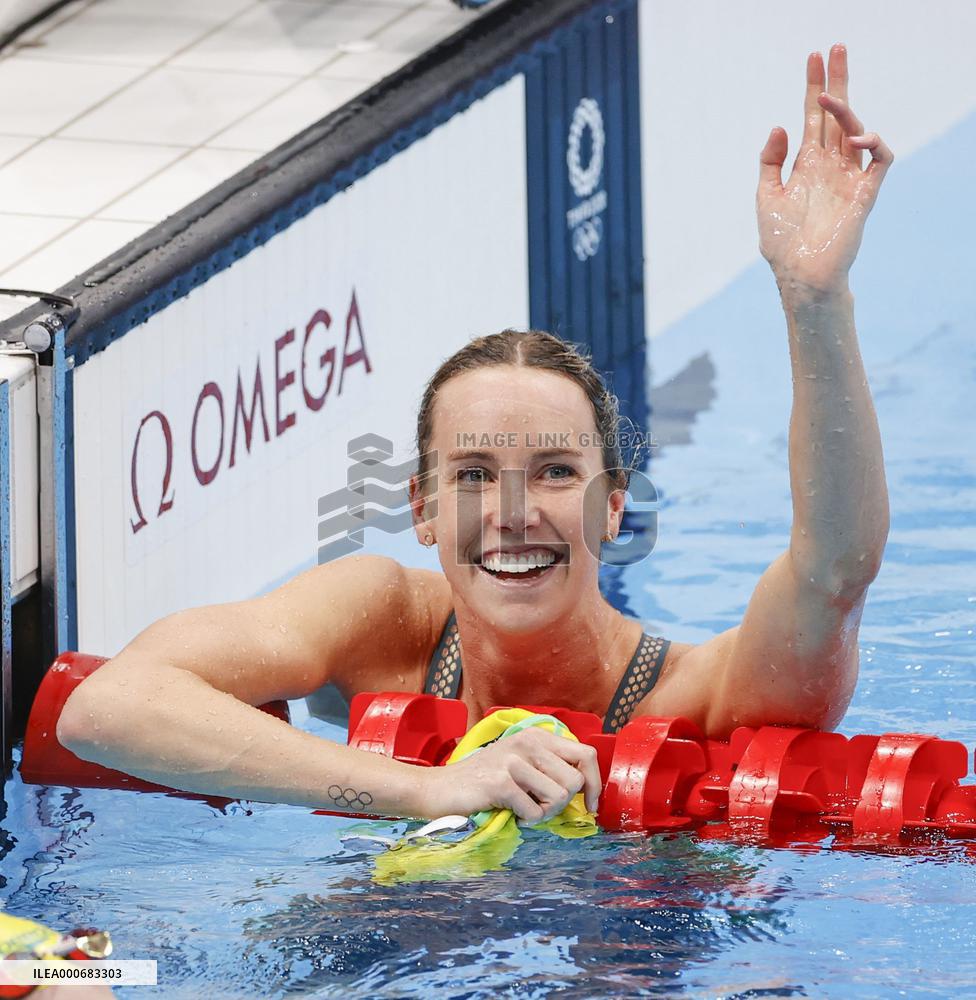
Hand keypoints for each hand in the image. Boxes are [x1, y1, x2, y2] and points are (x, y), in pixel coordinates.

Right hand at [421, 728, 601, 822]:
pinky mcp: (501, 782)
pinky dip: (526, 820)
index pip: (586, 754)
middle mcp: (527, 742)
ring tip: (523, 809)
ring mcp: (513, 760)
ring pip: (559, 797)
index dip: (594, 783)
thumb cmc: (481, 781)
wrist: (437, 788)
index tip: (589, 805)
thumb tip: (587, 790)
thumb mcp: (519, 763)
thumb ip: (549, 768)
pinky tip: (510, 813)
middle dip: (564, 804)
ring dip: (545, 813)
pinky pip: (535, 812)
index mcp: (536, 735)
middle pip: (575, 781)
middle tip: (541, 807)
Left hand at [757, 44, 893, 295]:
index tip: (814, 59)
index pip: (814, 118)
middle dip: (838, 81)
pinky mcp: (864, 193)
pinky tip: (856, 138)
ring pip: (856, 131)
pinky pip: (880, 159)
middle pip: (838, 115)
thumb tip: (780, 126)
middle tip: (836, 47)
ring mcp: (848, 178)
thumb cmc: (781, 242)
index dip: (815, 87)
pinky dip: (873, 142)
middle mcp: (830, 166)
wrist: (800, 275)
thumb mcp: (766, 196)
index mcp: (807, 165)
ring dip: (847, 111)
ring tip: (830, 98)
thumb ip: (769, 161)